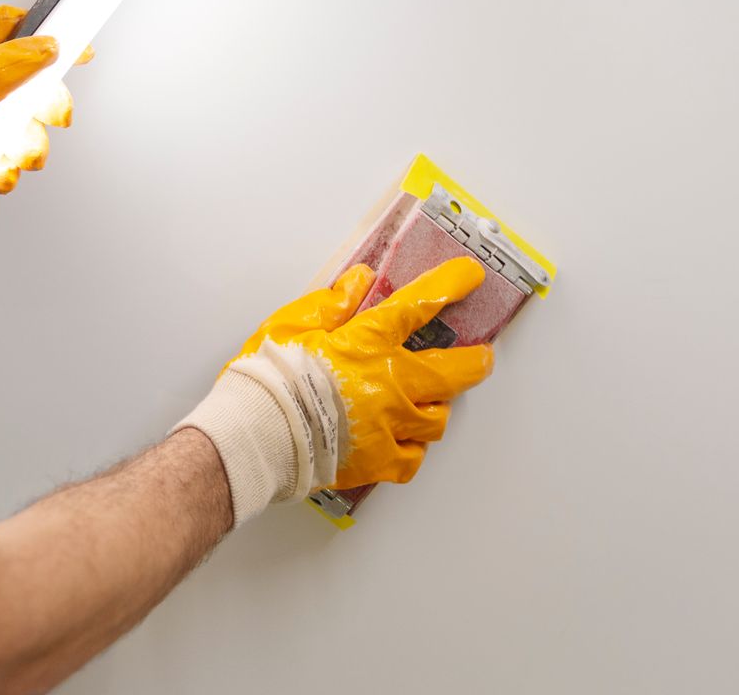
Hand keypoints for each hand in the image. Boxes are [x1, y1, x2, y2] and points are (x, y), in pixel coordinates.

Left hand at [0, 8, 88, 229]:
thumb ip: (1, 67)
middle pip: (26, 82)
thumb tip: (45, 47)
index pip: (11, 29)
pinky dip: (3, 168)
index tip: (76, 51)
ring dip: (23, 143)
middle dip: (40, 104)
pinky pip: (0, 157)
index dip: (46, 37)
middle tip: (44, 115)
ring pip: (18, 124)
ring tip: (7, 152)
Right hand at [175, 257, 494, 525]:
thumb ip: (332, 302)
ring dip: (435, 407)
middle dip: (474, 363)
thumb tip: (360, 281)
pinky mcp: (380, 463)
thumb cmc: (268, 379)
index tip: (471, 276)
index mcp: (369, 343)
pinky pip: (413, 458)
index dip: (450, 285)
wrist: (256, 436)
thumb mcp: (292, 324)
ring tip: (428, 402)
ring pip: (436, 418)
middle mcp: (390, 384)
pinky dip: (412, 448)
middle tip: (482, 358)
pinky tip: (404, 442)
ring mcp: (390, 427)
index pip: (420, 305)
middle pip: (453, 372)